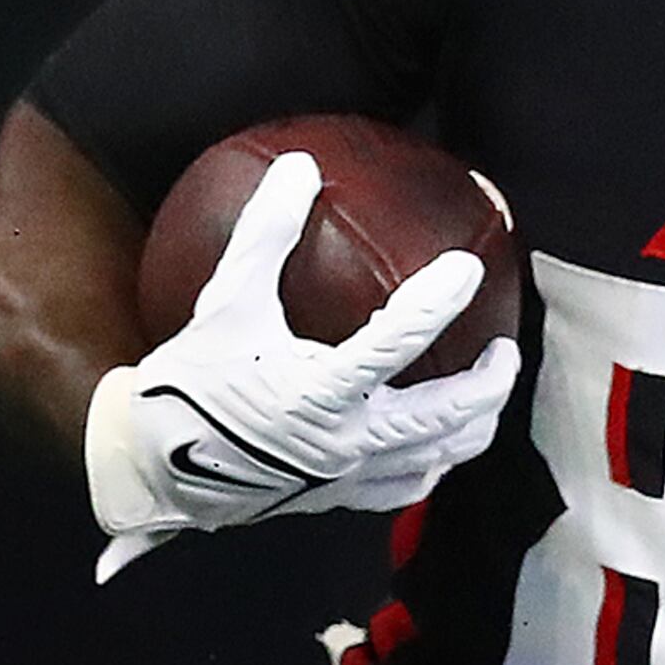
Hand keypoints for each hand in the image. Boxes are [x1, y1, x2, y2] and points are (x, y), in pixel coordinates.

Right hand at [85, 151, 517, 579]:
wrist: (159, 465)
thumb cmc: (192, 379)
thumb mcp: (224, 301)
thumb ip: (264, 236)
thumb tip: (298, 167)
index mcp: (316, 390)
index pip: (394, 343)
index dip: (435, 303)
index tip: (467, 267)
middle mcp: (345, 439)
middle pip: (446, 415)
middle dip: (490, 383)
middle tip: (504, 348)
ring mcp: (350, 475)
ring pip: (440, 456)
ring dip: (474, 425)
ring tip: (488, 394)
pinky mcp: (343, 497)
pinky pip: (408, 486)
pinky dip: (436, 462)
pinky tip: (442, 444)